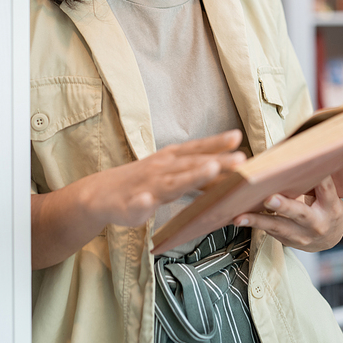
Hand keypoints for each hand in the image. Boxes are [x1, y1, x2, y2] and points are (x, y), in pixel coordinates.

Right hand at [84, 129, 245, 228]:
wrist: (101, 194)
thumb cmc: (145, 183)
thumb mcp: (173, 175)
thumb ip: (201, 176)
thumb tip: (232, 175)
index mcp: (171, 160)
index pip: (197, 149)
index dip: (217, 143)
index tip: (237, 137)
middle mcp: (162, 169)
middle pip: (193, 164)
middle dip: (218, 162)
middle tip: (241, 159)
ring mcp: (147, 186)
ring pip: (171, 182)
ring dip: (191, 175)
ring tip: (210, 169)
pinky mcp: (131, 205)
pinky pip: (136, 205)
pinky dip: (141, 203)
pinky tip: (145, 201)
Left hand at [232, 176, 342, 251]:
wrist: (328, 240)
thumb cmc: (326, 210)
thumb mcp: (330, 195)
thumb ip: (318, 179)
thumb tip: (300, 154)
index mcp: (331, 207)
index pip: (325, 189)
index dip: (317, 179)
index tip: (303, 166)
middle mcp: (316, 224)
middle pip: (300, 213)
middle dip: (283, 206)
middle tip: (269, 198)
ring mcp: (301, 236)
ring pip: (278, 227)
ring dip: (257, 221)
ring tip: (239, 217)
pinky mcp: (286, 241)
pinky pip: (269, 231)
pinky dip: (254, 223)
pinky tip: (238, 218)